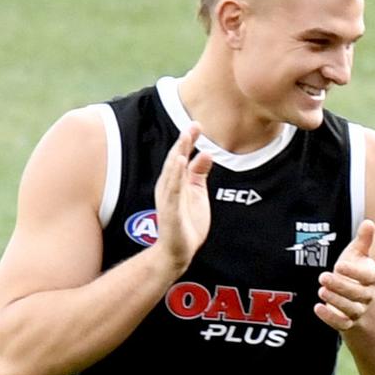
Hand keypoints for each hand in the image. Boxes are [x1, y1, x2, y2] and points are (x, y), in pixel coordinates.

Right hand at [154, 123, 212, 274]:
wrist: (179, 250)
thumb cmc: (187, 221)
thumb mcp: (197, 192)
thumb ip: (199, 173)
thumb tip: (206, 153)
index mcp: (175, 181)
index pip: (181, 156)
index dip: (188, 140)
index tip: (197, 124)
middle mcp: (169, 187)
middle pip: (175, 160)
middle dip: (183, 142)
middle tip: (193, 125)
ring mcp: (168, 198)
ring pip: (172, 173)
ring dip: (178, 155)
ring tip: (185, 139)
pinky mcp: (170, 211)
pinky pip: (173, 191)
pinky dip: (176, 177)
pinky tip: (180, 164)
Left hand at [314, 220, 374, 330]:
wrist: (353, 296)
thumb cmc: (354, 270)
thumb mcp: (358, 254)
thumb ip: (364, 240)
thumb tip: (369, 222)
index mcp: (372, 278)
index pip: (368, 278)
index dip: (354, 273)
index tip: (339, 265)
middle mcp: (367, 296)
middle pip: (358, 294)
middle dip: (340, 286)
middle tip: (323, 276)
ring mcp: (358, 310)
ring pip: (350, 309)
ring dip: (335, 300)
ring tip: (321, 290)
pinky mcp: (347, 321)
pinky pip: (341, 324)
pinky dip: (330, 318)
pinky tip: (317, 307)